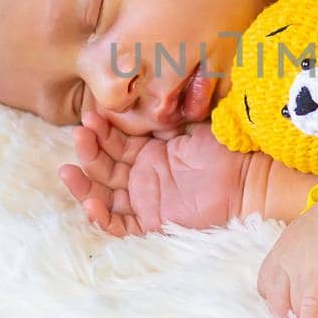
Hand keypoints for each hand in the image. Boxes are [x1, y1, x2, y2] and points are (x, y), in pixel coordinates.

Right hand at [59, 107, 250, 236]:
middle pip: (104, 167)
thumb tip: (139, 93)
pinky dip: (103, 218)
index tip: (91, 115)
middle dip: (89, 151)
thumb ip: (164, 115)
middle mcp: (143, 176)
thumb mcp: (190, 125)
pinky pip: (121, 225)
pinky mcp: (153, 222)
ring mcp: (146, 200)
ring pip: (104, 196)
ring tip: (68, 170)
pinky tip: (91, 203)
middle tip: (80, 134)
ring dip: (84, 184)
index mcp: (150, 152)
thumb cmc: (225, 148)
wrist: (249, 178)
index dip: (100, 131)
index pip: (115, 142)